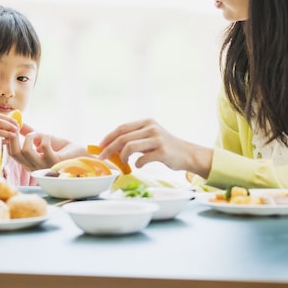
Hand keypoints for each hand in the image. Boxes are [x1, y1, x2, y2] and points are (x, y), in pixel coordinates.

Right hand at [7, 131, 84, 171]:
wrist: (82, 154)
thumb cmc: (63, 148)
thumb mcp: (43, 138)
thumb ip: (30, 132)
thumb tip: (18, 122)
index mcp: (29, 163)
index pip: (11, 154)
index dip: (7, 140)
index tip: (10, 127)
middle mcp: (34, 167)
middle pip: (14, 154)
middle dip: (14, 137)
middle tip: (18, 126)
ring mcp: (44, 166)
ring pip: (26, 151)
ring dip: (31, 136)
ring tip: (41, 134)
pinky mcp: (55, 162)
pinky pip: (44, 147)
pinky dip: (46, 137)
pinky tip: (50, 137)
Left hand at [98, 118, 212, 176]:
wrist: (188, 154)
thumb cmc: (165, 148)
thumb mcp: (150, 137)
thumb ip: (134, 138)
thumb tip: (111, 147)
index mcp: (147, 122)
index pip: (122, 128)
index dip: (108, 137)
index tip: (100, 146)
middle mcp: (151, 128)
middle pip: (123, 137)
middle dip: (109, 148)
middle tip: (102, 157)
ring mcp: (157, 139)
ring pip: (130, 147)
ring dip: (122, 157)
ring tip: (123, 163)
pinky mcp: (162, 151)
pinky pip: (142, 159)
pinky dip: (137, 164)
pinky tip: (139, 165)